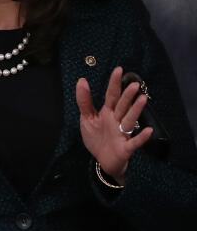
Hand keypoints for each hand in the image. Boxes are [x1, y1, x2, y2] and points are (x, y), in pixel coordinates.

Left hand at [76, 66, 153, 183]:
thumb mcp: (87, 118)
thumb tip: (82, 80)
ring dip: (136, 111)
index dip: (114, 83)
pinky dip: (141, 137)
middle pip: (122, 106)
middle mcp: (117, 120)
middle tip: (134, 84)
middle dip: (127, 96)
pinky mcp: (126, 148)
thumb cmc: (97, 137)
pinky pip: (134, 142)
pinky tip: (148, 131)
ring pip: (129, 120)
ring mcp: (122, 133)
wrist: (101, 160)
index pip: (112, 95)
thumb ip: (84, 101)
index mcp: (108, 112)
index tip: (118, 69)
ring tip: (142, 99)